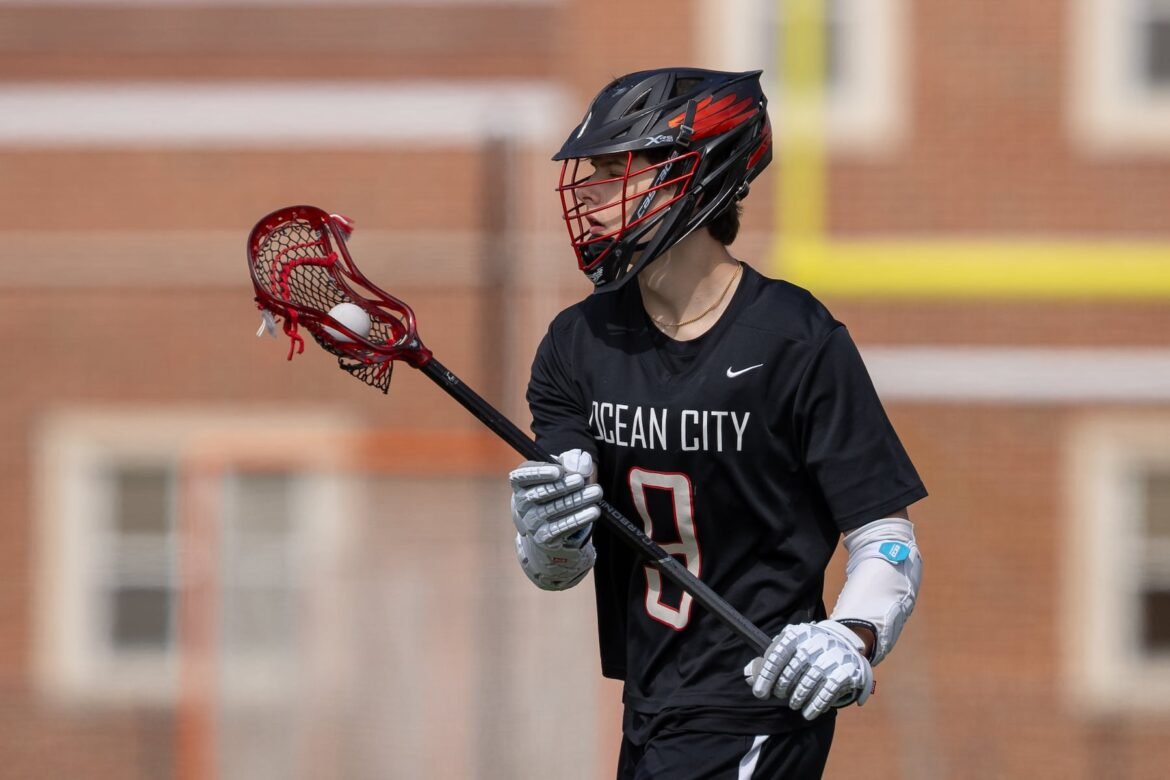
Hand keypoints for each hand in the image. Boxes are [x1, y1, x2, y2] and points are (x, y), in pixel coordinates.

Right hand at [510, 449, 601, 548]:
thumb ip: (571, 462)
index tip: (559, 471)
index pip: (522, 476)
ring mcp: (531, 522)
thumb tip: (580, 461)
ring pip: (554, 509)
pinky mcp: (543, 537)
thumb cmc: (557, 489)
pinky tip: (593, 511)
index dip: (539, 473)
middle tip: (581, 480)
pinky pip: (560, 528)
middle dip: (563, 486)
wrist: (549, 525)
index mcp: (521, 484)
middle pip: (540, 493)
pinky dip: (578, 519)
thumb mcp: (562, 472)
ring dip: (576, 500)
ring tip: (595, 492)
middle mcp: (521, 504)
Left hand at [743, 620, 873, 720]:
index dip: (766, 675)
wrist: (844, 645)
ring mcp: (833, 655)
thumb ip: (767, 663)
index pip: (778, 654)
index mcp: (797, 634)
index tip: (760, 693)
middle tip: (780, 696)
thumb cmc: (806, 650)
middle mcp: (815, 641)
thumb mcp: (787, 649)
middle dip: (783, 686)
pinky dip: (816, 705)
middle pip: (794, 668)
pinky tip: (808, 712)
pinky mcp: (846, 670)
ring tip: (794, 704)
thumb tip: (749, 676)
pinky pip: (829, 690)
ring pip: (810, 680)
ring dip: (798, 697)